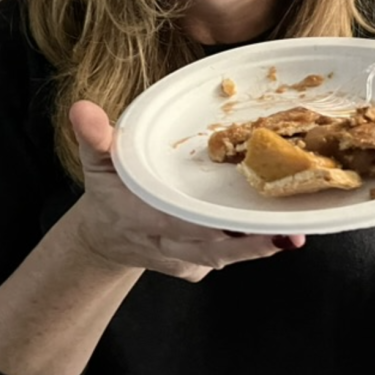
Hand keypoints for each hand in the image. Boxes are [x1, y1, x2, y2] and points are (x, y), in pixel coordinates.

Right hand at [69, 100, 302, 281]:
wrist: (106, 237)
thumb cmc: (108, 191)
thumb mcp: (95, 161)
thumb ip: (93, 136)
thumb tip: (82, 109)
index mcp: (139, 216)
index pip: (172, 223)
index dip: (203, 225)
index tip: (231, 220)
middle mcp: (165, 244)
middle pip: (209, 248)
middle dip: (246, 243)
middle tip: (283, 229)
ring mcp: (183, 259)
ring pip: (224, 256)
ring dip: (257, 247)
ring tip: (292, 232)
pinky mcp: (198, 265)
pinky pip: (227, 256)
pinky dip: (252, 245)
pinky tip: (281, 227)